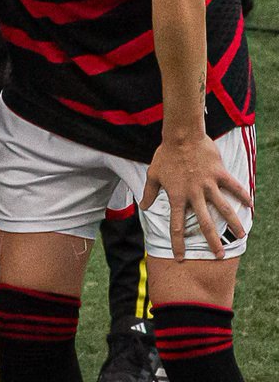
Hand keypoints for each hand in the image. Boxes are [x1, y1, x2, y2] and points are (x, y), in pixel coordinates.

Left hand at [141, 134, 252, 259]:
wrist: (181, 136)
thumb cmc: (165, 155)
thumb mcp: (153, 175)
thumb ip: (150, 193)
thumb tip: (143, 206)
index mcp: (177, 197)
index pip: (176, 226)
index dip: (178, 243)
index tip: (180, 257)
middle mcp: (194, 194)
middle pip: (204, 223)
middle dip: (212, 241)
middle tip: (219, 256)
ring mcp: (208, 184)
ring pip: (223, 208)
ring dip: (233, 223)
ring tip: (241, 237)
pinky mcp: (219, 174)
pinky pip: (234, 186)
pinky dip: (243, 195)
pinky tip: (251, 205)